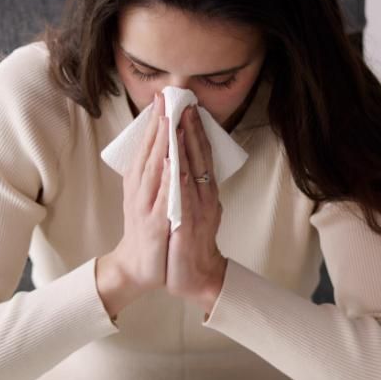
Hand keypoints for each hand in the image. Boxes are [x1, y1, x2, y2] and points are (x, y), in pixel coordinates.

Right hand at [96, 92, 169, 317]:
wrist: (139, 267)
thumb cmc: (150, 230)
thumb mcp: (153, 196)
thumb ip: (159, 173)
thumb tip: (168, 146)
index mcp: (140, 181)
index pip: (148, 145)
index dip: (155, 121)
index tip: (163, 96)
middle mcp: (140, 190)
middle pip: (150, 151)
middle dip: (158, 124)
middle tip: (165, 97)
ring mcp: (146, 206)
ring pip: (155, 169)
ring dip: (162, 144)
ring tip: (168, 120)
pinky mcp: (153, 224)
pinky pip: (162, 198)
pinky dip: (167, 179)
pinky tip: (171, 162)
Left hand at [166, 106, 227, 310]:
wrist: (195, 276)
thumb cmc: (190, 240)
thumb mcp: (191, 206)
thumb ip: (188, 183)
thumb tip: (180, 158)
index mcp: (204, 190)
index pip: (200, 154)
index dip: (194, 129)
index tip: (185, 104)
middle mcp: (205, 196)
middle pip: (199, 157)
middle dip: (191, 129)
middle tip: (184, 102)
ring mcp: (198, 211)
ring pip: (193, 172)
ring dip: (187, 147)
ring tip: (180, 122)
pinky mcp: (188, 227)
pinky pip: (184, 200)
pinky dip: (181, 182)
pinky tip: (176, 165)